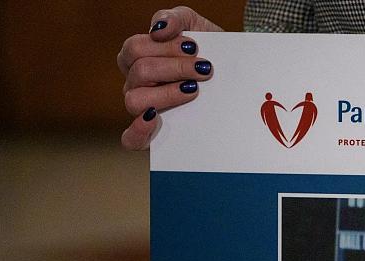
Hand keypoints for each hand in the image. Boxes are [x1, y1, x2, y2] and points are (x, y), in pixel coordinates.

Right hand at [117, 6, 223, 149]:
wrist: (233, 77)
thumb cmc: (209, 51)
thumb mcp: (195, 26)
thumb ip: (175, 18)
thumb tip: (158, 29)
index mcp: (138, 57)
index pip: (135, 49)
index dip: (164, 47)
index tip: (194, 47)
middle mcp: (135, 83)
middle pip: (139, 72)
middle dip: (175, 67)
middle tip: (203, 69)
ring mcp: (141, 109)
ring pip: (135, 99)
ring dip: (167, 93)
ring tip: (194, 89)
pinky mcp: (152, 134)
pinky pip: (131, 138)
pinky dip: (138, 130)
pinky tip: (154, 118)